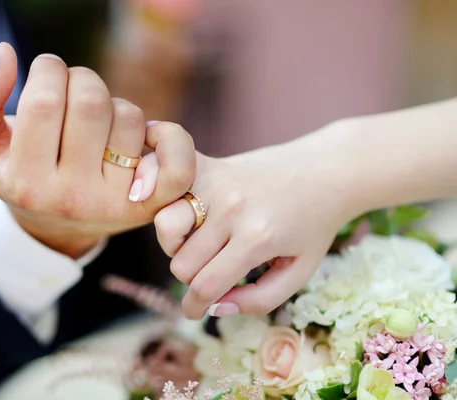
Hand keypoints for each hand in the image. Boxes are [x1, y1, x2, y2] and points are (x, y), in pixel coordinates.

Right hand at [0, 43, 194, 257]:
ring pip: (129, 118)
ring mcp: (115, 204)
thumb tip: (4, 55)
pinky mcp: (149, 205)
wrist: (59, 226)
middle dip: (81, 81)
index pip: (45, 101)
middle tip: (73, 94)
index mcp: (27, 183)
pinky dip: (171, 137)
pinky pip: (177, 165)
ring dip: (114, 106)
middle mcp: (72, 198)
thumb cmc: (22, 173)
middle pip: (91, 103)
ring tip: (97, 127)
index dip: (48, 69)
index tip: (47, 74)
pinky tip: (147, 136)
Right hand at [134, 122, 358, 318]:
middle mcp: (231, 208)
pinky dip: (169, 207)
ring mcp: (216, 182)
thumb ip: (259, 300)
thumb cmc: (312, 226)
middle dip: (192, 277)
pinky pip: (169, 192)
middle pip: (181, 263)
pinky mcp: (207, 166)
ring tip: (199, 244)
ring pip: (166, 228)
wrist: (323, 172)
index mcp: (256, 238)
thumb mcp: (300, 272)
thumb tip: (216, 308)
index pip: (204, 285)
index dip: (194, 307)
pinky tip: (187, 217)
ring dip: (177, 245)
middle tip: (211, 271)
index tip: (193, 312)